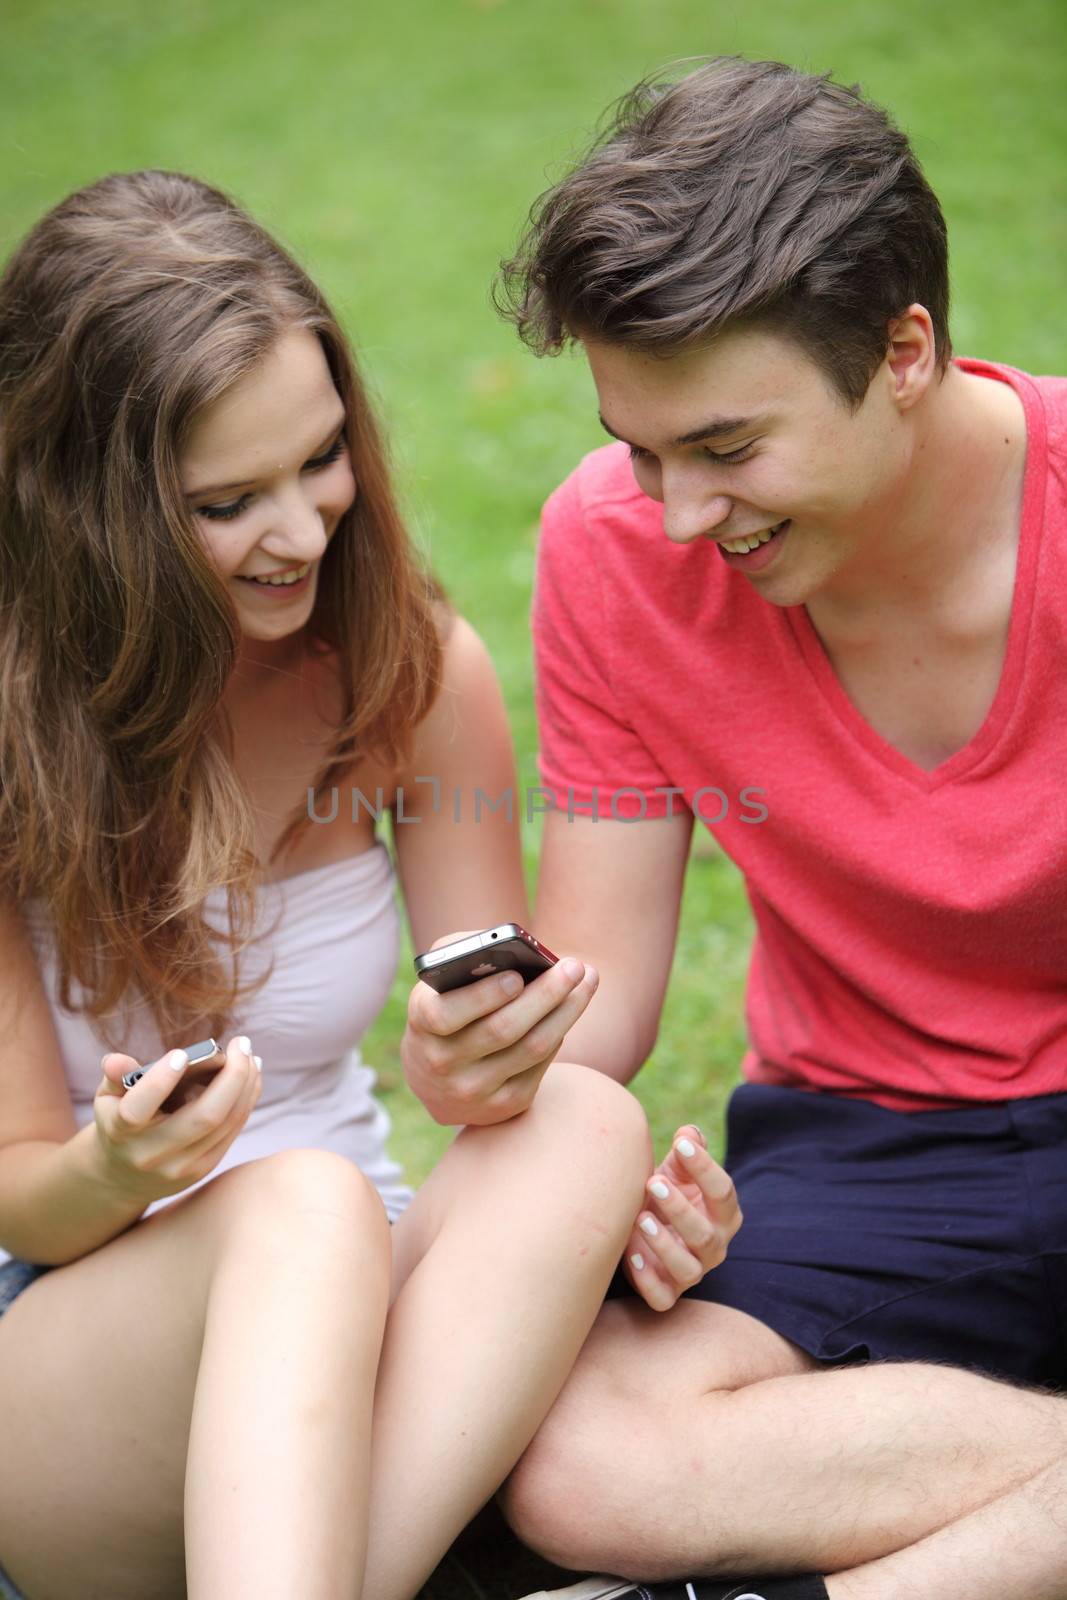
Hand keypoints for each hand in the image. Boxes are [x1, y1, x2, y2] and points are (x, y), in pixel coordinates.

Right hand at [91, 1034, 262, 1204]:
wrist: (121, 1178)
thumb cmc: (117, 1123)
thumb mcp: (107, 1098)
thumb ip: (115, 1076)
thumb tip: (114, 1060)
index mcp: (121, 1132)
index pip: (137, 1109)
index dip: (160, 1080)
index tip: (182, 1054)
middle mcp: (152, 1155)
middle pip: (205, 1117)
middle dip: (232, 1076)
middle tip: (241, 1043)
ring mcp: (181, 1167)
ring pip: (226, 1122)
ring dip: (246, 1085)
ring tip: (250, 1056)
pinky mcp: (202, 1169)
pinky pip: (232, 1131)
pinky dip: (246, 1100)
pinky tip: (251, 1077)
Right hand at [402, 931, 599, 1124]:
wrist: (436, 1077)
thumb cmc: (447, 1004)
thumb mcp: (442, 978)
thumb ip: (465, 954)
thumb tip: (514, 952)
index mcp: (422, 1025)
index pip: (447, 1014)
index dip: (482, 997)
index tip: (517, 977)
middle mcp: (442, 1064)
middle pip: (502, 1030)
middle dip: (544, 995)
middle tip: (575, 967)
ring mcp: (473, 1090)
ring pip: (531, 1049)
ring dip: (566, 1011)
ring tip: (588, 980)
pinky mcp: (503, 1106)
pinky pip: (541, 1065)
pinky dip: (558, 1032)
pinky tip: (571, 1009)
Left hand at [623, 1124, 741, 1311]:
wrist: (646, 1224)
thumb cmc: (668, 1191)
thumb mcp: (678, 1168)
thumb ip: (687, 1148)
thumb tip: (689, 1134)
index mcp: (724, 1213)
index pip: (723, 1192)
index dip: (705, 1167)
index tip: (681, 1143)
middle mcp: (714, 1246)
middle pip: (705, 1235)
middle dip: (680, 1209)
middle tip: (652, 1182)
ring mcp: (693, 1272)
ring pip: (688, 1270)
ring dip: (664, 1246)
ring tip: (640, 1219)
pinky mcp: (668, 1292)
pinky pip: (662, 1298)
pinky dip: (647, 1280)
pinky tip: (630, 1254)